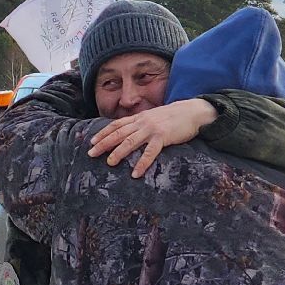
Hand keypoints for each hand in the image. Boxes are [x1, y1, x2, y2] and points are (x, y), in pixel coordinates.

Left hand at [86, 99, 217, 177]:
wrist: (193, 111)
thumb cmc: (174, 116)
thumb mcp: (153, 117)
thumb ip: (141, 124)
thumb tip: (129, 132)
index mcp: (139, 117)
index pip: (116, 125)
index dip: (103, 133)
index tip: (91, 141)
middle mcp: (142, 122)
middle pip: (118, 133)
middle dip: (103, 143)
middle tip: (91, 153)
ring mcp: (152, 129)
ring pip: (130, 142)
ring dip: (118, 153)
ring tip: (109, 163)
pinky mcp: (163, 137)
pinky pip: (150, 152)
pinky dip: (142, 163)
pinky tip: (135, 173)